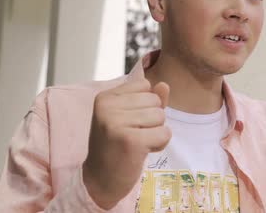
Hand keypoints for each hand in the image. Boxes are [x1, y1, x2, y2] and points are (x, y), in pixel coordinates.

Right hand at [82, 80, 170, 208]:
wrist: (101, 180)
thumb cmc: (117, 146)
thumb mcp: (130, 117)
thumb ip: (149, 99)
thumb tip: (164, 85)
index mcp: (105, 97)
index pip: (144, 85)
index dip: (145, 105)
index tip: (130, 122)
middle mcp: (107, 107)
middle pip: (155, 101)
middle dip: (152, 120)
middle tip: (133, 135)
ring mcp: (117, 123)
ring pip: (161, 116)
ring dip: (155, 132)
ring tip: (137, 143)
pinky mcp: (131, 141)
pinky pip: (164, 133)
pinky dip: (159, 144)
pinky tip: (142, 151)